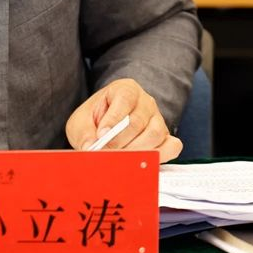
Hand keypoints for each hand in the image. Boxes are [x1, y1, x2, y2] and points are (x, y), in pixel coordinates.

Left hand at [65, 78, 181, 163]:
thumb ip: (84, 133)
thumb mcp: (81, 122)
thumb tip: (90, 147)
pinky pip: (172, 147)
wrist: (104, 129)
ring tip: (119, 161)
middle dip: (120, 141)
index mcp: (125, 89)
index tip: (101, 135)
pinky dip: (159, 157)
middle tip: (106, 154)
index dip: (113, 119)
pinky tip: (141, 163)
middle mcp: (146, 102)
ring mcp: (158, 119)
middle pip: (138, 121)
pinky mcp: (166, 138)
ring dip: (135, 151)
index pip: (124, 99)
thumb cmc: (95, 121)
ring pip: (155, 135)